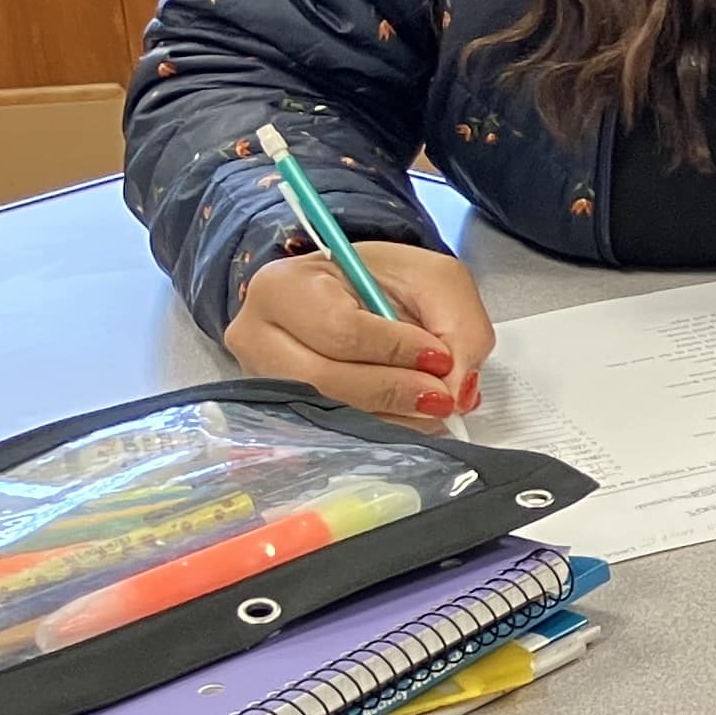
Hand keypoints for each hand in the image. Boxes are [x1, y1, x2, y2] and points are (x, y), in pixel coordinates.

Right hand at [226, 239, 491, 427]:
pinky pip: (331, 434)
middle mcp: (256, 336)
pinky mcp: (278, 415)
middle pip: (324, 380)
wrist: (348, 297)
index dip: (395, 349)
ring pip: (328, 414)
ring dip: (392, 417)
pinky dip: (380, 429)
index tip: (440, 357)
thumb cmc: (382, 282)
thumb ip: (458, 325)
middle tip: (444, 398)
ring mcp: (261, 382)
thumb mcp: (432, 280)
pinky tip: (407, 418)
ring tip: (433, 406)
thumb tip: (459, 390)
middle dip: (394, 392)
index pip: (340, 329)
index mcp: (283, 286)